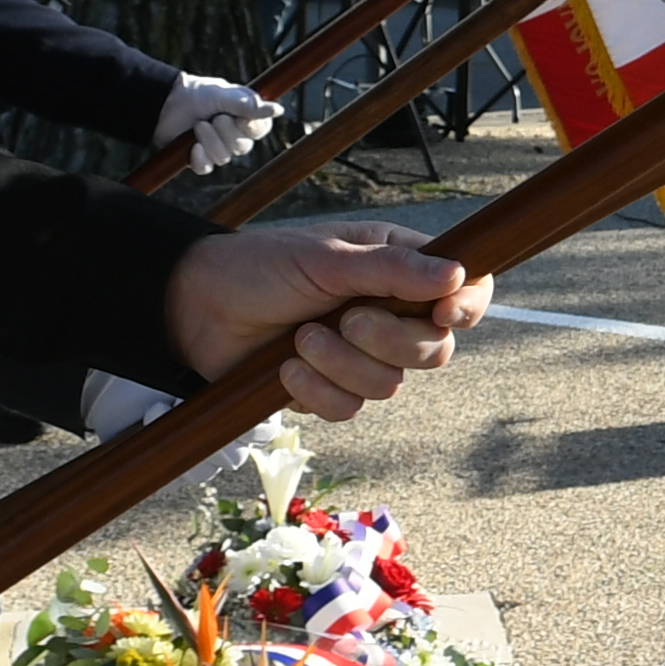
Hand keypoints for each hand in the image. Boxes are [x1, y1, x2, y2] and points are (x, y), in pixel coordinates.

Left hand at [156, 74, 286, 159]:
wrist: (165, 102)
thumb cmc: (196, 94)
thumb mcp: (223, 95)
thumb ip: (249, 106)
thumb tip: (277, 110)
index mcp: (244, 117)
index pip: (261, 130)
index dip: (252, 128)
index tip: (241, 119)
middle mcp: (233, 134)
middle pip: (243, 147)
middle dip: (226, 132)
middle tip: (214, 117)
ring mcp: (216, 147)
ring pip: (224, 158)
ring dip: (210, 141)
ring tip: (198, 125)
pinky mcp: (199, 158)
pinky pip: (206, 168)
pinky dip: (199, 158)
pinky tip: (192, 146)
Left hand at [163, 222, 491, 420]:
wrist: (197, 307)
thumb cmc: (261, 265)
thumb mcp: (327, 257)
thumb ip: (393, 269)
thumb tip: (457, 274)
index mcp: (400, 266)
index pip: (467, 290)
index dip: (467, 307)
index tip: (443, 314)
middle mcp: (390, 312)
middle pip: (435, 350)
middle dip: (389, 341)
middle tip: (347, 319)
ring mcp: (362, 354)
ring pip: (389, 385)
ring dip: (341, 364)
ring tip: (300, 337)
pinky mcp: (331, 388)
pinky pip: (350, 408)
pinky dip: (316, 390)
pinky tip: (285, 369)